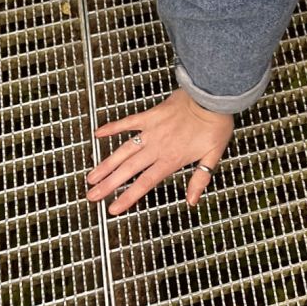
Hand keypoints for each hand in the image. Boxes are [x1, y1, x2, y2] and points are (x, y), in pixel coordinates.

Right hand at [86, 88, 232, 215]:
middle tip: (92, 196)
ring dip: (106, 164)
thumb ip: (200, 179)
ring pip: (123, 150)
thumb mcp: (213, 155)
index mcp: (171, 159)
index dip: (128, 197)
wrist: (213, 96)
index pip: (145, 183)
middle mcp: (157, 147)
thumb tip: (192, 201)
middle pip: (128, 170)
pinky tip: (98, 133)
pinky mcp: (150, 115)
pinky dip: (112, 127)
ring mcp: (151, 130)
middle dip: (108, 185)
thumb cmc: (215, 124)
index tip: (113, 209)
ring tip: (91, 176)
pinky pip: (127, 122)